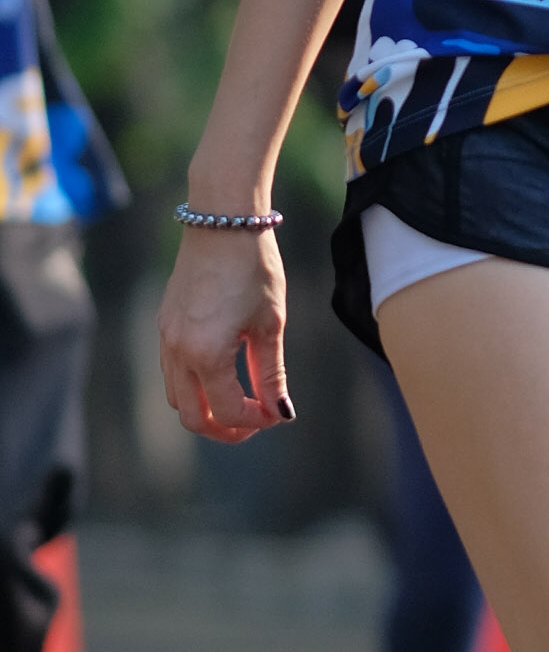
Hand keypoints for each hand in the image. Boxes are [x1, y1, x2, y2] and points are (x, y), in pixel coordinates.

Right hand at [156, 224, 293, 439]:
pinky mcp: (164, 325)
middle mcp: (177, 351)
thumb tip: (281, 412)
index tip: (278, 412)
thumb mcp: (270, 323)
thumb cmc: (253, 268)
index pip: (228, 411)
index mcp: (205, 353)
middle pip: (192, 417)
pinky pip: (171, 372)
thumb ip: (271, 372)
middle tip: (255, 423)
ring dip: (206, 410)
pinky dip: (194, 386)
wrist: (222, 222)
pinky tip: (222, 376)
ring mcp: (165, 338)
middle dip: (224, 429)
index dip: (256, 420)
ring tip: (240, 403)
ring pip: (177, 397)